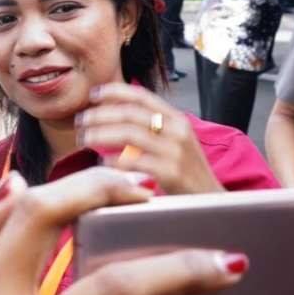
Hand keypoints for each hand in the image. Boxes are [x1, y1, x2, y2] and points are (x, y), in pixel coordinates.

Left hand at [76, 84, 223, 194]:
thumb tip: (117, 119)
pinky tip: (102, 163)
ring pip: (128, 134)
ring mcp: (175, 151)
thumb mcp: (175, 143)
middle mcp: (178, 130)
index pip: (142, 96)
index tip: (93, 94)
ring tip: (84, 139)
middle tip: (80, 122)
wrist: (212, 202)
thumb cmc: (187, 174)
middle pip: (130, 114)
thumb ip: (152, 130)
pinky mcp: (171, 172)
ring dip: (100, 134)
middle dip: (100, 115)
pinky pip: (134, 161)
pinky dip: (114, 160)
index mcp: (178, 119)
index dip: (115, 92)